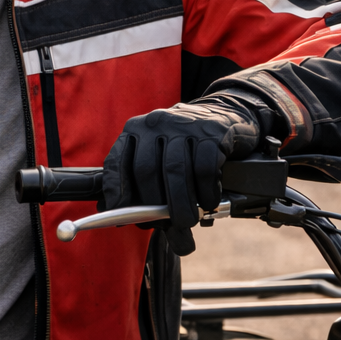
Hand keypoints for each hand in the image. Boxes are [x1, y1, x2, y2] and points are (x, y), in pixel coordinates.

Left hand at [102, 99, 262, 255]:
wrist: (224, 113)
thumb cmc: (185, 146)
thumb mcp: (159, 155)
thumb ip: (141, 183)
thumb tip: (126, 219)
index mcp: (135, 130)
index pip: (117, 163)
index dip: (117, 193)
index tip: (123, 217)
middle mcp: (156, 123)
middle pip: (146, 171)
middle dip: (154, 206)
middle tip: (166, 226)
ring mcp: (184, 124)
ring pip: (175, 171)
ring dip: (181, 204)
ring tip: (187, 221)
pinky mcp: (213, 131)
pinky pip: (205, 168)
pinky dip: (205, 192)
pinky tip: (208, 201)